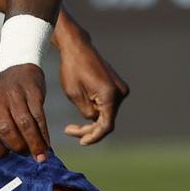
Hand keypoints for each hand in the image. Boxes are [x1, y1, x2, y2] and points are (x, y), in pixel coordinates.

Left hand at [0, 63, 51, 162]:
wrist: (18, 69)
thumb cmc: (5, 99)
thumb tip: (12, 156)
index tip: (8, 155)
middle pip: (6, 131)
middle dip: (18, 147)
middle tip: (27, 153)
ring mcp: (15, 96)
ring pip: (24, 124)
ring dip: (34, 143)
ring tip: (40, 155)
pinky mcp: (32, 92)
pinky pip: (38, 116)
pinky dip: (43, 132)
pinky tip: (47, 143)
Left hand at [56, 27, 128, 144]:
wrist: (77, 48)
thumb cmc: (72, 69)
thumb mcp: (74, 95)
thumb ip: (86, 112)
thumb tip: (94, 121)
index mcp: (110, 95)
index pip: (106, 125)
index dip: (94, 137)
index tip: (81, 142)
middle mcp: (120, 92)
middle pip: (107, 121)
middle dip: (89, 129)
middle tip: (69, 131)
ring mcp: (120, 89)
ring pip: (107, 114)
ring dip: (92, 121)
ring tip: (71, 125)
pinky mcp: (116, 87)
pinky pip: (107, 105)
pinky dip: (95, 111)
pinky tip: (81, 111)